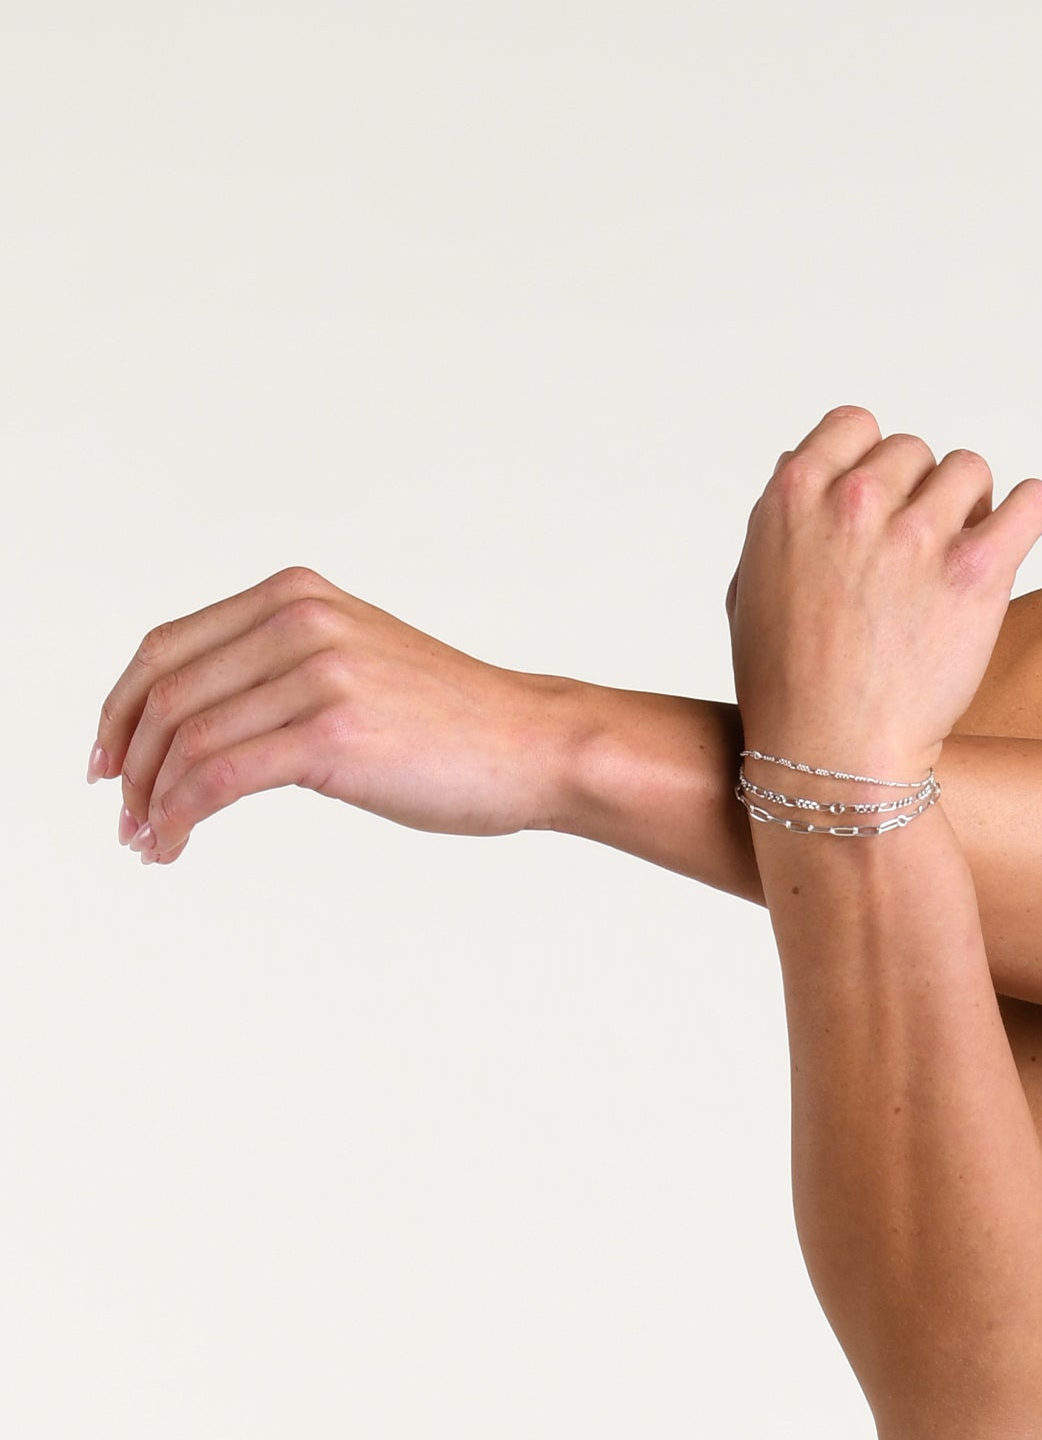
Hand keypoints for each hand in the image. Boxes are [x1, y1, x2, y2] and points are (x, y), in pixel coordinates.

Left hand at [94, 567, 575, 865]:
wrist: (535, 745)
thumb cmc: (456, 722)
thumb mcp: (355, 664)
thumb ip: (283, 668)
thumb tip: (205, 725)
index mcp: (294, 596)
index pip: (167, 646)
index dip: (121, 707)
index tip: (108, 757)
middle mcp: (297, 621)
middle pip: (165, 693)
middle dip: (128, 761)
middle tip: (122, 812)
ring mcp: (316, 674)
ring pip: (186, 740)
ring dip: (151, 799)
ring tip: (148, 840)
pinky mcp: (332, 734)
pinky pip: (220, 778)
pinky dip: (181, 816)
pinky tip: (175, 844)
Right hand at [726, 409, 1041, 786]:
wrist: (832, 757)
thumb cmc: (787, 689)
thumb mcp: (748, 587)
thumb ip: (781, 521)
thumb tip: (804, 469)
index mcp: (793, 495)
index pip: (855, 425)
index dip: (872, 462)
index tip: (880, 506)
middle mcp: (853, 502)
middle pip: (914, 450)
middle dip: (919, 494)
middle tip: (917, 555)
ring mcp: (915, 534)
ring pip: (969, 469)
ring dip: (970, 506)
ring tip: (958, 558)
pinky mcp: (975, 572)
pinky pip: (1031, 501)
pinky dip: (1031, 511)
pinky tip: (1017, 536)